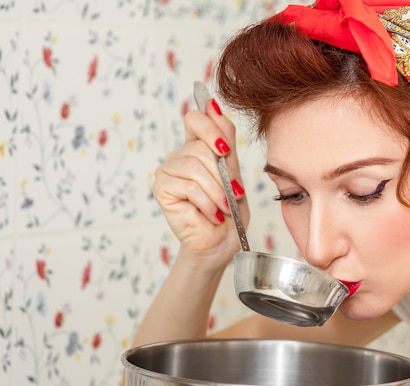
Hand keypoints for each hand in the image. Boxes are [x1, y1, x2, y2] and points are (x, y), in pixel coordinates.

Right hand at [153, 98, 248, 265]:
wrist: (220, 242)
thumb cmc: (229, 211)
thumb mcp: (234, 173)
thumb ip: (225, 142)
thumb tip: (213, 105)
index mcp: (197, 148)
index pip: (196, 119)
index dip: (211, 127)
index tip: (225, 149)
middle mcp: (179, 156)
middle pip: (200, 146)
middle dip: (222, 174)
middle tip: (232, 193)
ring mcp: (167, 171)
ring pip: (194, 166)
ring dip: (217, 191)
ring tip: (224, 207)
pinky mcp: (161, 189)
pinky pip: (187, 185)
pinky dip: (206, 202)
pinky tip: (213, 214)